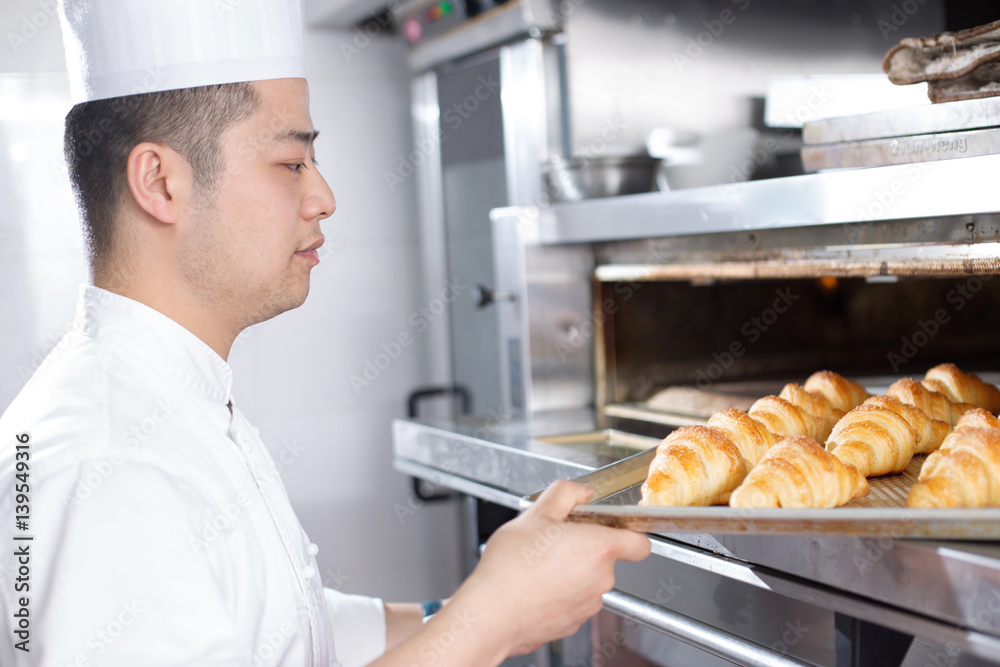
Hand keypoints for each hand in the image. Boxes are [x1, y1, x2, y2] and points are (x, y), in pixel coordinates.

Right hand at [458, 480, 650, 655]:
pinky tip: (535, 586)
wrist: (492, 613)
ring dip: (571, 572)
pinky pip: (572, 602)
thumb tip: (580, 491)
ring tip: (539, 565)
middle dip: (584, 548)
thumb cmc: (512, 566)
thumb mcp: (536, 513)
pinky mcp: (571, 624)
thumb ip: (564, 494)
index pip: (640, 542)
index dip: (628, 532)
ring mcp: (588, 605)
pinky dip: (559, 594)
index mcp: (600, 548)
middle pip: (606, 559)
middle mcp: (601, 579)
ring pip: (588, 581)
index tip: (612, 527)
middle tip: (554, 541)